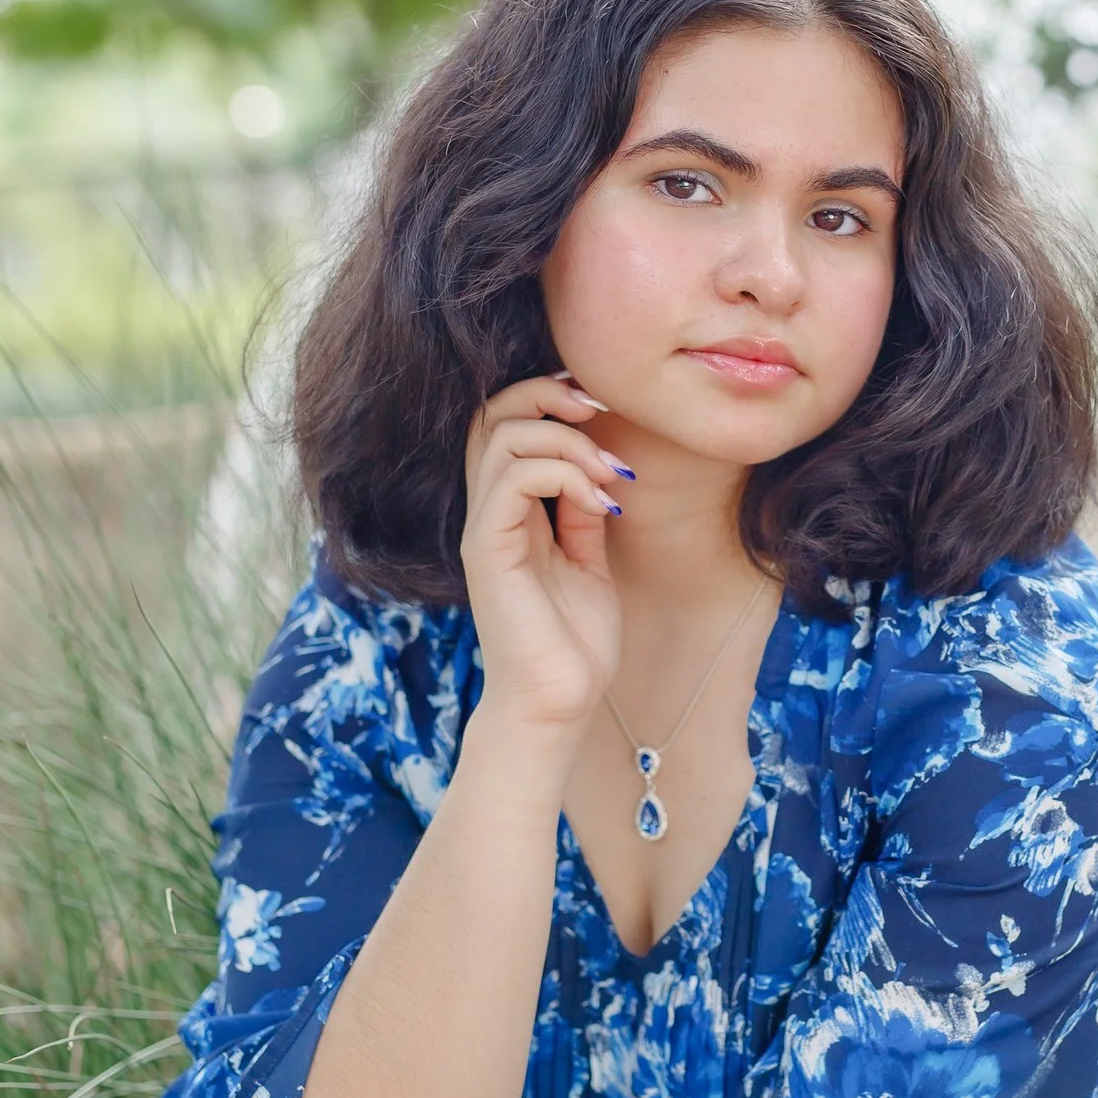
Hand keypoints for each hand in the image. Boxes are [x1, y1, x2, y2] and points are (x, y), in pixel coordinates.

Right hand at [458, 371, 630, 728]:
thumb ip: (583, 513)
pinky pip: (512, 480)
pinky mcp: (488, 550)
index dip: (548, 397)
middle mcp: (490, 512)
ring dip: (568, 442)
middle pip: (491, 413)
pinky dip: (564, 475)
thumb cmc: (573, 642)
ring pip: (502, 436)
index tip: (603, 407)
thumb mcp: (589, 562)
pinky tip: (602, 502)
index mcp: (512, 511)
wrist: (558, 704)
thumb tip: (600, 467)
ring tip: (612, 475)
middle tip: (601, 411)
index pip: (507, 423)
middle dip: (548, 393)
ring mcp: (485, 529)